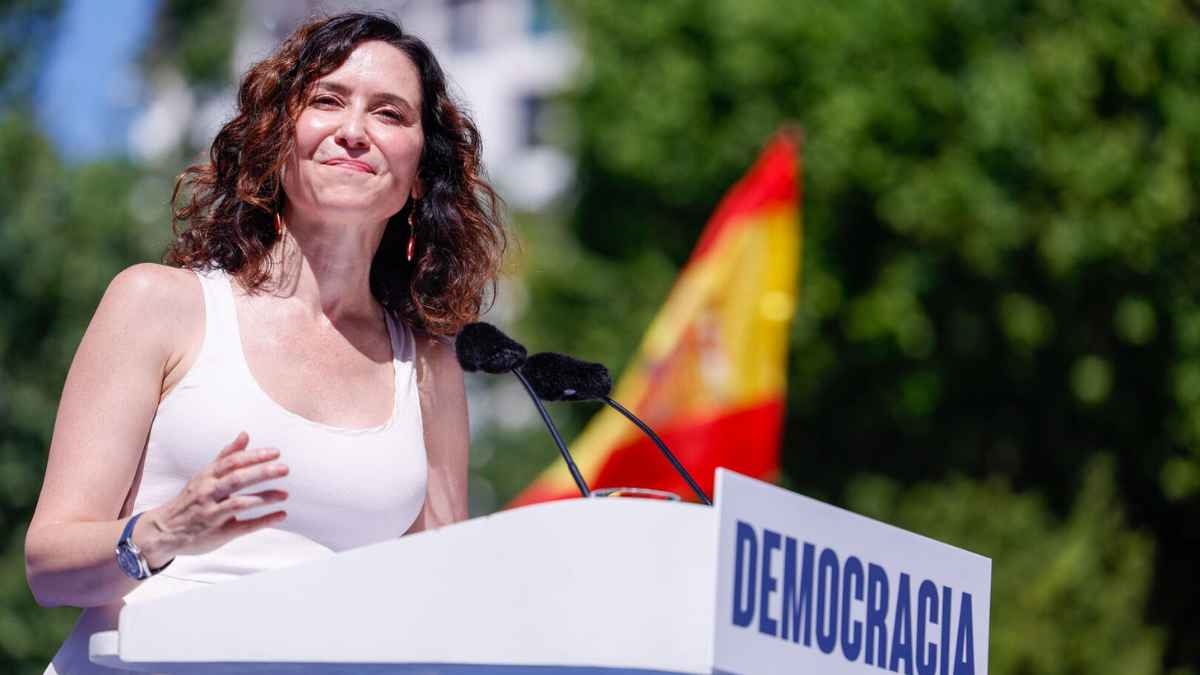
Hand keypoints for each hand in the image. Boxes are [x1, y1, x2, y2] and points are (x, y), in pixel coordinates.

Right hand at [136, 432, 287, 566]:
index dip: (254, 456)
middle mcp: (208, 493)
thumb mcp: (205, 474)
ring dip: (263, 498)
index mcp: (207, 476)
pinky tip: (280, 515)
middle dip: (261, 473)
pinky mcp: (218, 533)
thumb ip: (226, 456)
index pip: (232, 462)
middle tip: (284, 469)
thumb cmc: (190, 499)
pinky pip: (243, 526)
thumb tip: (245, 434)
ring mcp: (212, 514)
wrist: (163, 531)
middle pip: (236, 479)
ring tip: (284, 494)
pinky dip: (262, 521)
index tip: (275, 453)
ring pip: (239, 503)